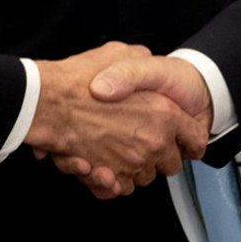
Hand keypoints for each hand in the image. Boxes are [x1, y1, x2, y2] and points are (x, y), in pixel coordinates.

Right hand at [26, 43, 207, 198]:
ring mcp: (131, 162)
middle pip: (171, 163)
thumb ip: (139, 61)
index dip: (189, 138)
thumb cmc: (81, 78)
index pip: (194, 138)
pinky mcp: (110, 177)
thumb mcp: (121, 53)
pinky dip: (114, 182)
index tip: (186, 139)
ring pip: (145, 177)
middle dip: (161, 155)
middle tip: (146, 140)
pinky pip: (121, 188)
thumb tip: (146, 60)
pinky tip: (106, 166)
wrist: (46, 100)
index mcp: (163, 113)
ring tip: (120, 150)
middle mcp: (151, 142)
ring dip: (135, 168)